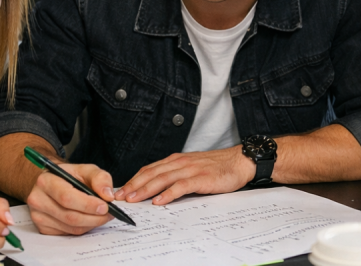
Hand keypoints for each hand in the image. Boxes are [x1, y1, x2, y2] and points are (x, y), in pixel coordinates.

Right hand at [26, 163, 114, 234]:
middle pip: (70, 216)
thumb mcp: (85, 170)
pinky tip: (89, 219)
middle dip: (94, 217)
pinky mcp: (43, 228)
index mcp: (46, 181)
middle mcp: (38, 199)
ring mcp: (39, 216)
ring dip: (91, 224)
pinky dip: (83, 228)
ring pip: (71, 227)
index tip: (105, 206)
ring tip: (103, 216)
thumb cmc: (70, 176)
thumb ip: (100, 178)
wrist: (54, 182)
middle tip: (109, 213)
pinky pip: (68, 233)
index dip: (88, 204)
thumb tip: (108, 195)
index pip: (67, 197)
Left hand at [115, 147, 254, 205]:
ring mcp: (190, 169)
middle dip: (134, 185)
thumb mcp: (192, 168)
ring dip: (145, 190)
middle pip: (151, 173)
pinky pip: (181, 186)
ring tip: (133, 199)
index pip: (149, 169)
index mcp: (176, 160)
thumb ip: (176, 175)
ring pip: (162, 179)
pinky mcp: (201, 178)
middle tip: (120, 197)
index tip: (121, 190)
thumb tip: (158, 189)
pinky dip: (168, 194)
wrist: (239, 161)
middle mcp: (180, 162)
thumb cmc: (217, 167)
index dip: (134, 179)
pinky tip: (159, 201)